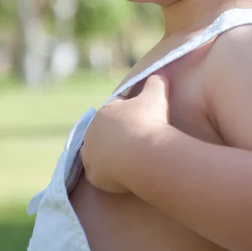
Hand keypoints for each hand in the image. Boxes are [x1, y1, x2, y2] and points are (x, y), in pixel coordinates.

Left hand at [80, 74, 169, 193]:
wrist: (145, 153)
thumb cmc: (149, 121)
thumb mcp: (156, 94)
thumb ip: (156, 81)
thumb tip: (160, 74)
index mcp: (104, 112)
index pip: (116, 112)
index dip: (130, 116)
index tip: (143, 122)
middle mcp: (92, 133)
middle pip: (106, 134)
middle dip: (119, 137)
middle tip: (138, 143)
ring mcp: (90, 155)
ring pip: (100, 154)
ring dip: (111, 156)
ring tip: (130, 160)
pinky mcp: (93, 175)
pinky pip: (101, 174)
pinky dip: (111, 175)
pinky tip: (125, 174)